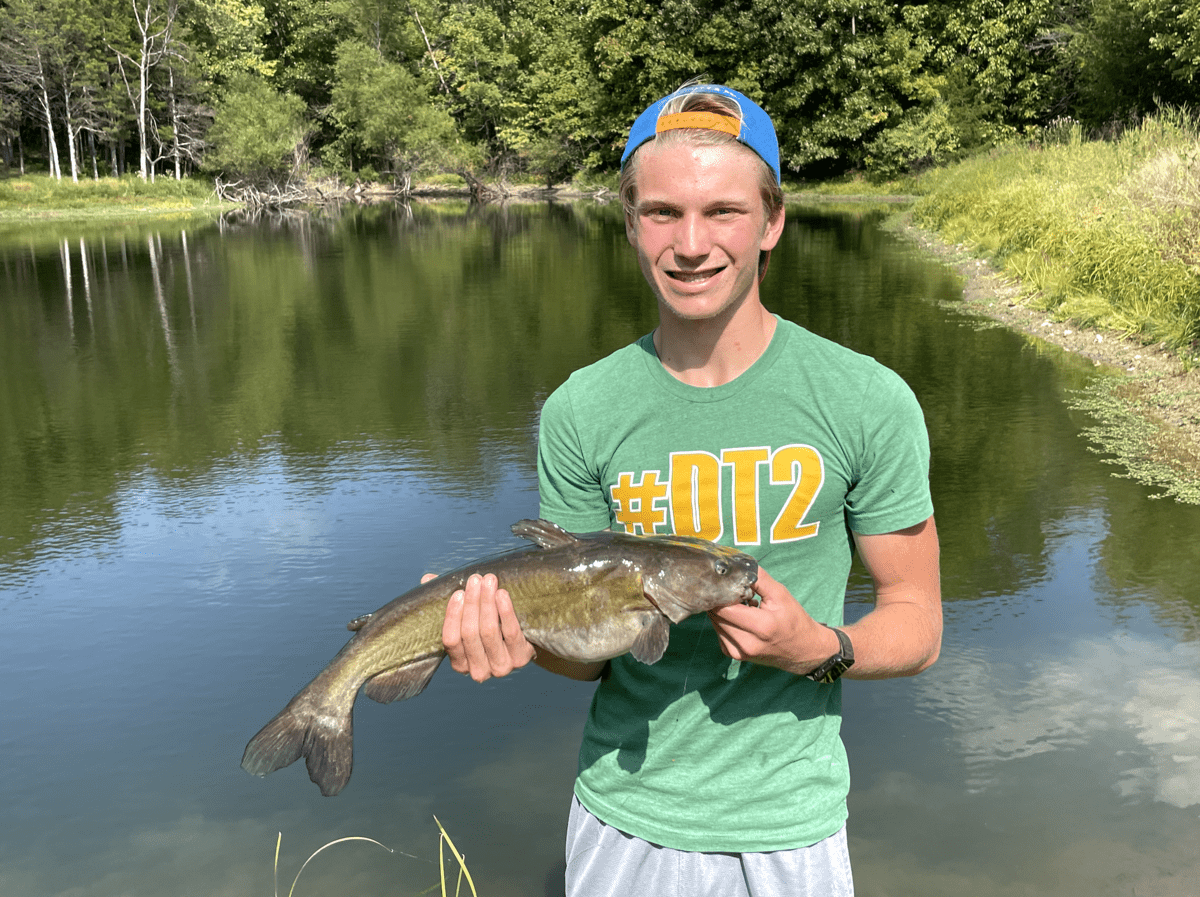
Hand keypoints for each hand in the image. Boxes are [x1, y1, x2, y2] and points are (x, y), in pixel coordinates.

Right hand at [437, 572, 536, 681]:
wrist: (524, 640)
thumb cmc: (487, 625)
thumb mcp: (465, 616)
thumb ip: (444, 600)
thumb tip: (427, 579)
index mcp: (460, 663)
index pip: (451, 640)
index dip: (452, 615)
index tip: (458, 593)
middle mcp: (478, 670)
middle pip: (470, 633)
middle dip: (472, 603)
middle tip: (475, 579)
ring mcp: (500, 667)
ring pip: (489, 631)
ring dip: (487, 602)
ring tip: (489, 581)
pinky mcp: (521, 658)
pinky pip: (511, 633)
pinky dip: (505, 611)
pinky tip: (502, 594)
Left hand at [707, 567, 838, 675]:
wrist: (804, 650)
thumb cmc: (794, 620)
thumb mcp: (780, 594)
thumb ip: (758, 579)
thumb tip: (736, 567)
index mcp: (761, 627)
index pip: (724, 608)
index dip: (722, 593)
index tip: (728, 584)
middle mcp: (747, 643)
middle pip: (716, 615)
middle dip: (721, 601)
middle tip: (735, 593)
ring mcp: (739, 652)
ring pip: (715, 623)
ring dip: (723, 611)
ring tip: (742, 606)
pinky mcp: (734, 655)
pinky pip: (719, 632)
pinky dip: (725, 622)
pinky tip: (740, 618)